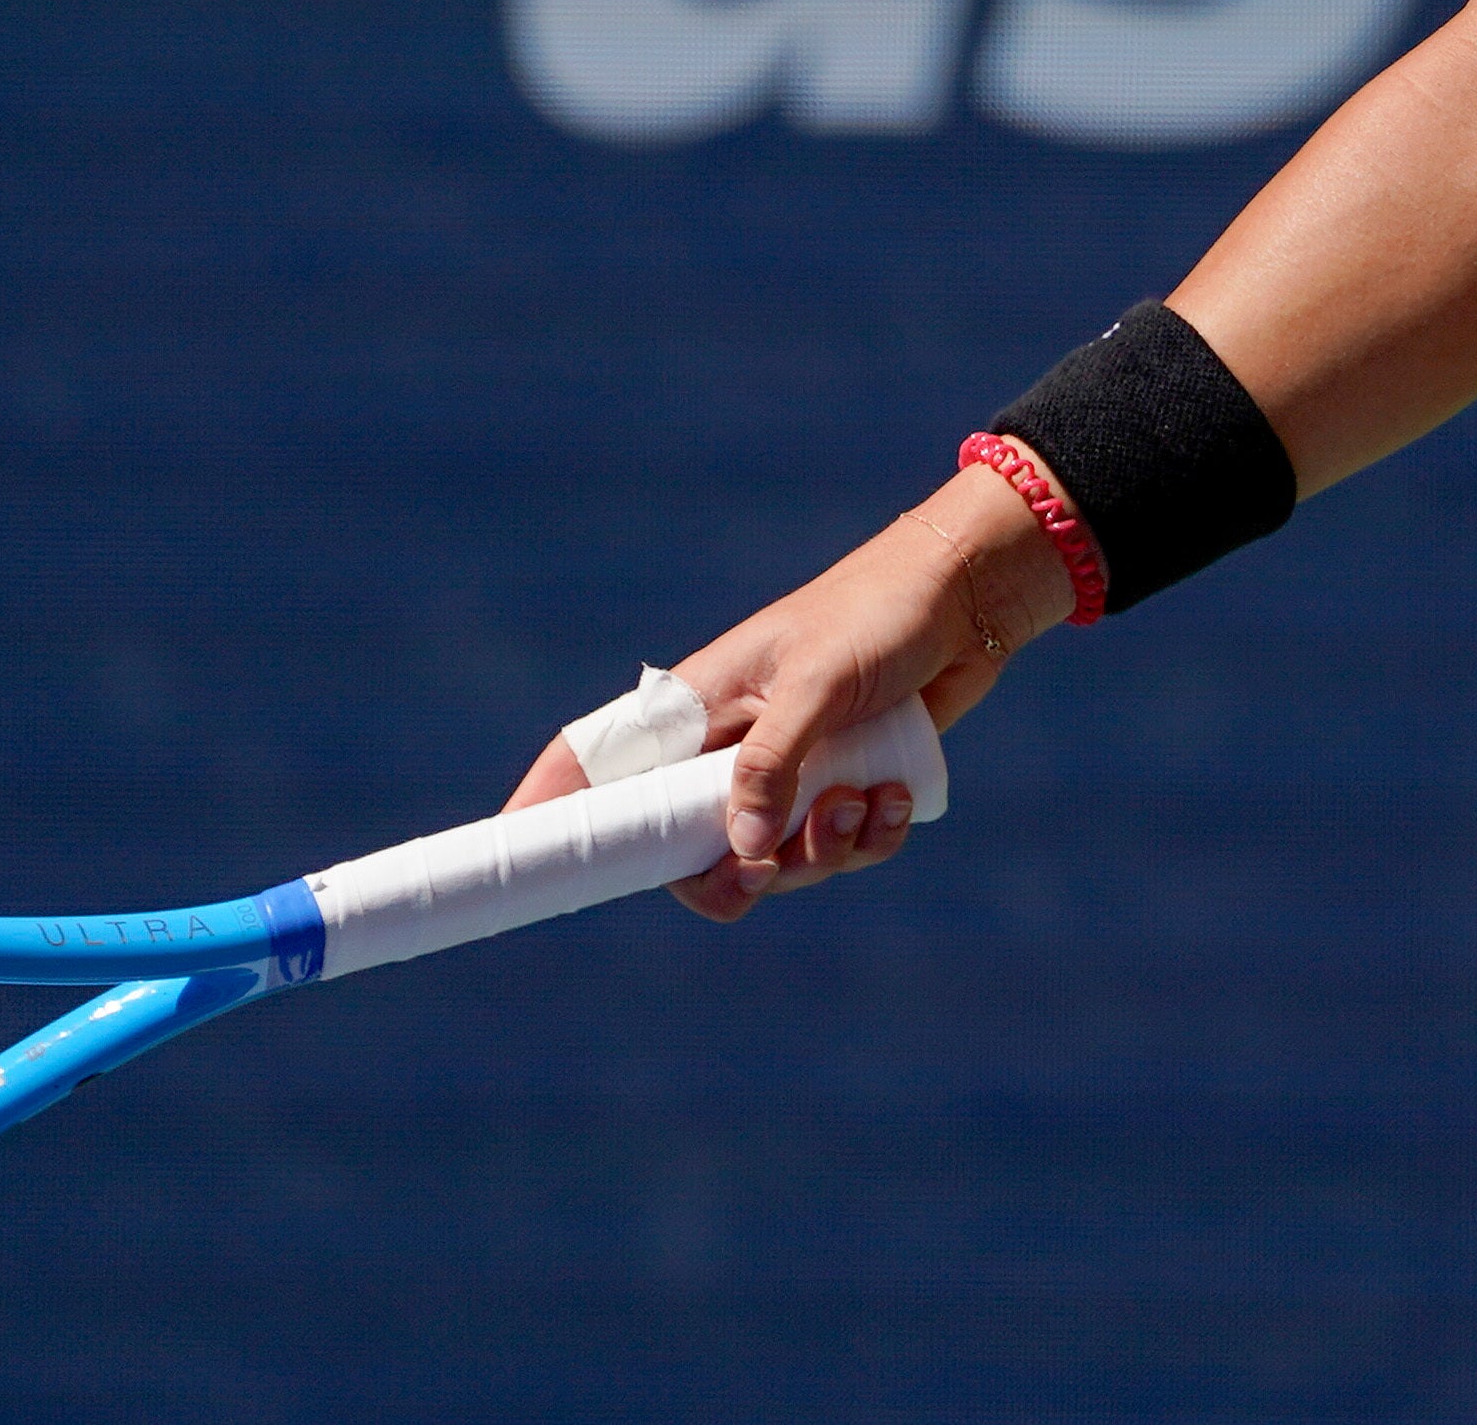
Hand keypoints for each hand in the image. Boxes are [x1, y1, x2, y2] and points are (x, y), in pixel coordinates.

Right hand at [495, 462, 1082, 924]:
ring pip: (767, 863)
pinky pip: (832, 851)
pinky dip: (865, 840)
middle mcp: (728, 748)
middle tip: (767, 873)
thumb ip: (772, 765)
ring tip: (862, 803)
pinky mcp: (840, 786)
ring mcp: (786, 772)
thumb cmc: (879, 616)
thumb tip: (742, 852)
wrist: (969, 598)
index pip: (594, 762)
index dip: (546, 812)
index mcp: (694, 707)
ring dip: (818, 854)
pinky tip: (894, 799)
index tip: (507, 864)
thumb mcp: (817, 682)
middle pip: (681, 852)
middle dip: (725, 878)